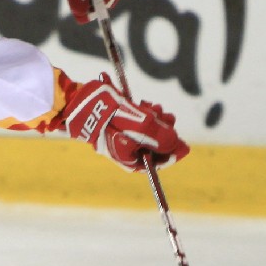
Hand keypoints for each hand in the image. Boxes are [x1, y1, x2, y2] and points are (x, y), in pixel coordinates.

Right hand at [49, 74, 187, 171]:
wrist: (81, 102)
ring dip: (153, 117)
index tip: (183, 142)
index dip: (173, 152)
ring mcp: (120, 135)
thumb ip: (162, 137)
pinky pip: (135, 118)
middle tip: (167, 115)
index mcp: (130, 160)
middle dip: (162, 129)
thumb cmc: (110, 118)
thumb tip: (178, 144)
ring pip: (146, 128)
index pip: (158, 162)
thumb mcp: (142, 128)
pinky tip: (142, 103)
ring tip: (152, 105)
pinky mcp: (115, 121)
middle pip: (154, 143)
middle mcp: (126, 151)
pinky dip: (141, 111)